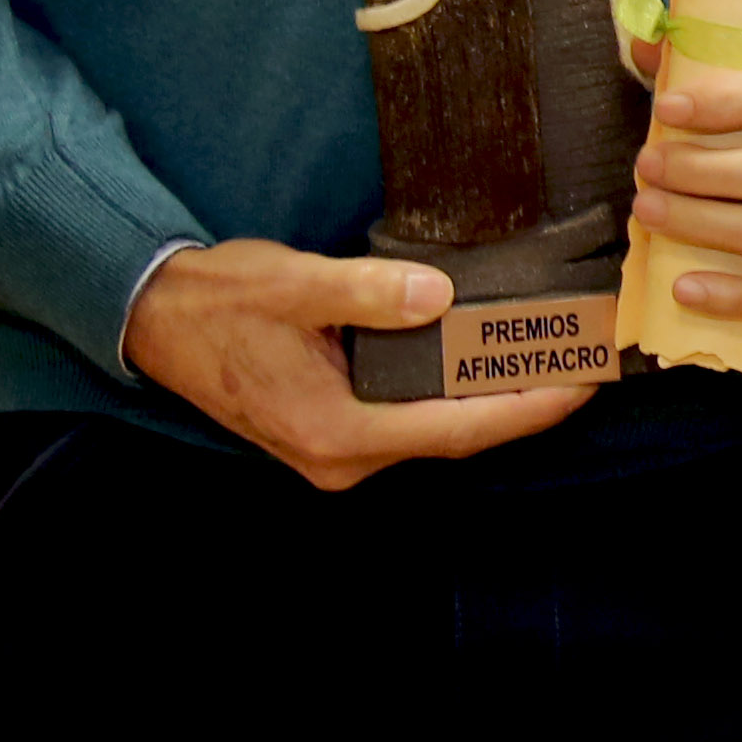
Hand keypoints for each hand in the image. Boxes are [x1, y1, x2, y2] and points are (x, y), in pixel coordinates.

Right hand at [119, 239, 597, 492]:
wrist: (153, 318)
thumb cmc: (219, 302)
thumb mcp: (293, 284)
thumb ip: (366, 293)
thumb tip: (436, 296)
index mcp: (336, 432)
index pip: (458, 429)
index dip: (528, 409)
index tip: (584, 383)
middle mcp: (342, 457)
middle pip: (457, 438)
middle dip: (525, 404)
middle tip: (588, 363)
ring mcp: (336, 451)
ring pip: (437, 432)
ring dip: (494, 401)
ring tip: (557, 360)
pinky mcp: (334, 432)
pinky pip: (412, 421)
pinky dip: (455, 396)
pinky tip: (490, 363)